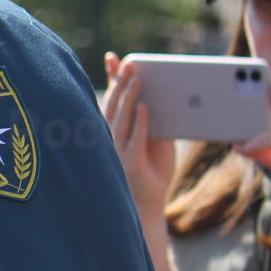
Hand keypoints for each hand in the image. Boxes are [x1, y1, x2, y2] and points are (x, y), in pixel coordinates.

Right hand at [101, 53, 176, 270]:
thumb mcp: (156, 146)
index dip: (113, 79)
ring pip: (122, 119)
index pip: (114, 101)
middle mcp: (112, 141)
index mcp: (117, 134)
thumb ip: (154, 125)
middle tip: (129, 61)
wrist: (146, 212)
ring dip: (129, 97)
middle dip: (120, 82)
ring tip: (138, 76)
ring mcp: (117, 153)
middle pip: (114, 106)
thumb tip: (157, 101)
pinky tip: (146, 107)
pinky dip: (141, 123)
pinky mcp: (128, 165)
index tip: (116, 57)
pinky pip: (135, 140)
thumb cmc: (150, 178)